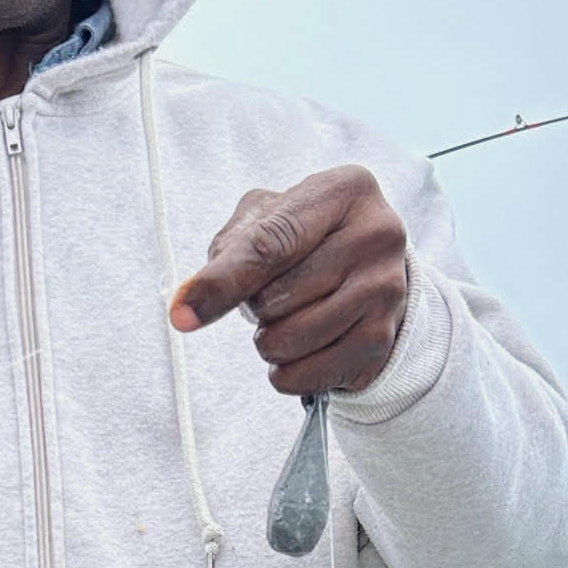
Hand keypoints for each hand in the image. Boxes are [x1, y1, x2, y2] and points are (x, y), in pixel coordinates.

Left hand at [169, 165, 407, 394]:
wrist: (372, 274)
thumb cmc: (309, 242)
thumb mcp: (268, 219)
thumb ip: (227, 253)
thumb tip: (185, 306)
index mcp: (345, 190)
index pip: (270, 245)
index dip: (221, 283)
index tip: (181, 314)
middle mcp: (377, 235)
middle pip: (275, 297)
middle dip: (256, 305)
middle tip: (276, 292)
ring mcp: (385, 291)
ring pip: (288, 341)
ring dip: (270, 341)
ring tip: (291, 318)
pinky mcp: (381, 340)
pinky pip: (303, 377)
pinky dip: (286, 372)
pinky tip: (304, 349)